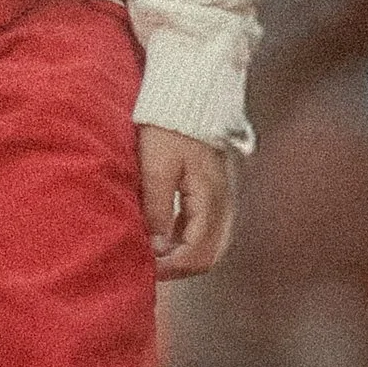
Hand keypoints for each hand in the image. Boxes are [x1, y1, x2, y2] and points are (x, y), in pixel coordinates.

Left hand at [138, 123, 239, 276]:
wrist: (188, 97)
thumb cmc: (168, 127)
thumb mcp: (156, 167)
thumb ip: (157, 208)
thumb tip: (156, 247)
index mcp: (211, 200)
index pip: (198, 254)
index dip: (171, 268)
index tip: (144, 268)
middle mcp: (223, 204)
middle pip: (209, 256)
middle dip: (179, 268)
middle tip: (148, 267)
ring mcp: (221, 199)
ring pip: (209, 245)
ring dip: (182, 255)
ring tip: (152, 254)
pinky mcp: (214, 193)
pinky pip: (205, 229)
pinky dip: (185, 240)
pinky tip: (162, 236)